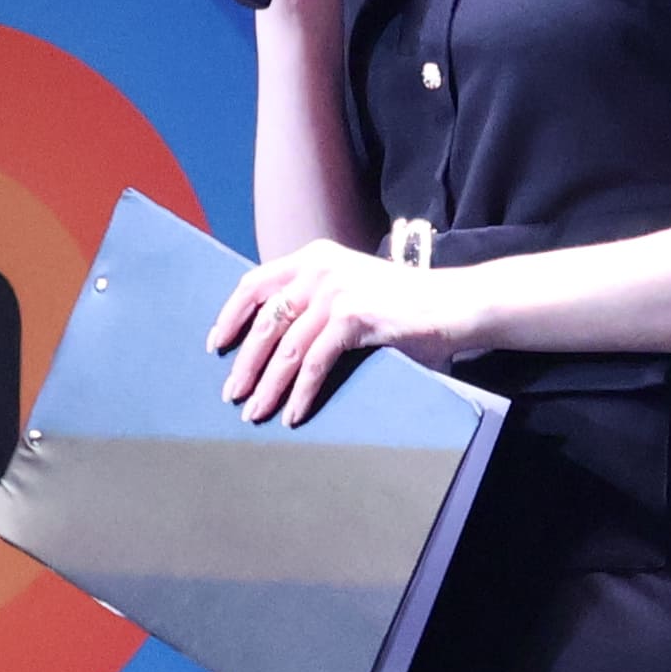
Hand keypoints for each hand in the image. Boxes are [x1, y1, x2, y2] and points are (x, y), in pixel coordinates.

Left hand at [209, 238, 466, 423]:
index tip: (217, 345)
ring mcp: (336, 291)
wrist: (453, 305)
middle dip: (245, 363)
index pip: (255, 283)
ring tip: (255, 412)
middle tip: (232, 393)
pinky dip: (301, 393)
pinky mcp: (353, 316)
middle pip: (265, 322)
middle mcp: (319, 268)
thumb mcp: (350, 290)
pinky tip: (294, 414)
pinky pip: (315, 363)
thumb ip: (315, 301)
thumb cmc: (403, 305)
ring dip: (267, 386)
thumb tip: (273, 338)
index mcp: (313, 257)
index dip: (231, 316)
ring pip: (285, 348)